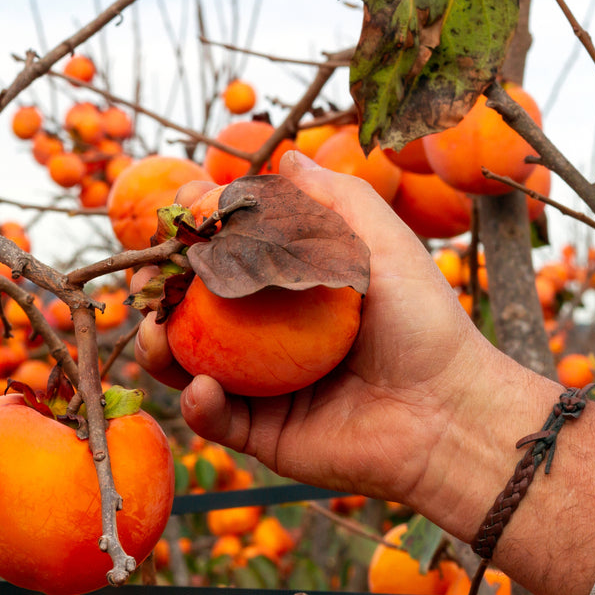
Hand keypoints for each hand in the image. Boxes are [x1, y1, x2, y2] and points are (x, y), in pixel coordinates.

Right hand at [135, 151, 536, 521]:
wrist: (446, 414)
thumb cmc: (424, 326)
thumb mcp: (384, 248)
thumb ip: (337, 201)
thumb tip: (286, 159)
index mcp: (291, 295)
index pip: (227, 263)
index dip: (194, 243)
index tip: (175, 222)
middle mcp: (268, 340)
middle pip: (194, 313)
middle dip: (159, 295)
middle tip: (147, 281)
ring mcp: (261, 389)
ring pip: (188, 367)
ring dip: (158, 348)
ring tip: (155, 333)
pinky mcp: (262, 435)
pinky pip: (215, 419)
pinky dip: (197, 402)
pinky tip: (200, 386)